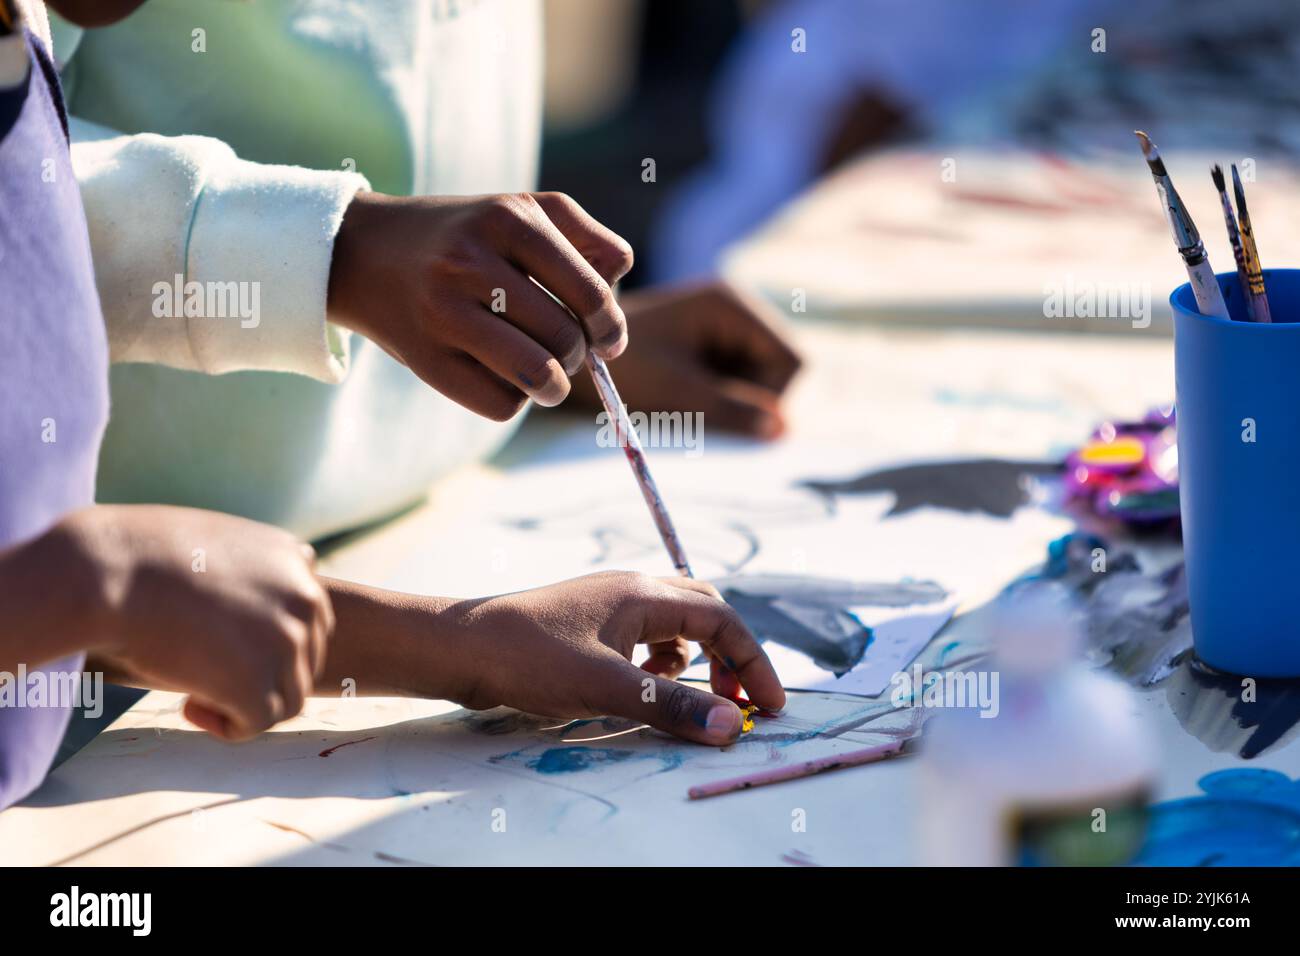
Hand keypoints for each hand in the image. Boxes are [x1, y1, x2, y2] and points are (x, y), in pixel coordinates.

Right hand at [61, 505, 333, 740]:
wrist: (109, 571)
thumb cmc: (144, 558)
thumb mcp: (218, 546)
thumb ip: (251, 578)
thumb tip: (250, 622)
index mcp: (296, 560)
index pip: (310, 619)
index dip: (271, 643)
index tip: (226, 646)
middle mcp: (304, 598)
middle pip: (304, 659)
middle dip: (262, 674)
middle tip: (209, 674)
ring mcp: (287, 642)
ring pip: (288, 695)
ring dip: (247, 702)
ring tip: (196, 692)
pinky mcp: (256, 684)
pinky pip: (259, 722)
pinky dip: (230, 726)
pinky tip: (190, 707)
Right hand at [328, 191, 633, 419]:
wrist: (363, 252)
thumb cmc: (465, 238)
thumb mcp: (520, 212)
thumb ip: (584, 238)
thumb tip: (616, 292)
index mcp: (508, 218)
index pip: (591, 290)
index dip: (610, 325)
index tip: (608, 340)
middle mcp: (473, 261)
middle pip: (566, 337)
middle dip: (579, 356)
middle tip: (568, 354)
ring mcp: (444, 311)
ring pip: (538, 375)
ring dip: (554, 387)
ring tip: (548, 378)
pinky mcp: (426, 359)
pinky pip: (501, 404)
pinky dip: (515, 400)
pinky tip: (502, 378)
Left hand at [432, 571, 784, 744]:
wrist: (459, 646)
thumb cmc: (530, 658)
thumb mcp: (607, 687)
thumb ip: (670, 706)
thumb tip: (730, 726)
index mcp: (643, 593)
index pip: (722, 618)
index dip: (751, 662)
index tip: (770, 705)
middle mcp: (631, 589)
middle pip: (704, 611)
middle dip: (729, 655)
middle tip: (736, 702)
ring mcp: (607, 604)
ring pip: (673, 624)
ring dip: (695, 658)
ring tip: (691, 699)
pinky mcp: (587, 624)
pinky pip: (644, 636)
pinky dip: (660, 661)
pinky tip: (644, 686)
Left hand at [568, 280, 801, 437]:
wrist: (571, 355)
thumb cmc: (621, 369)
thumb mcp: (679, 392)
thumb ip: (733, 409)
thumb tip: (783, 429)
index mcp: (730, 305)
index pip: (790, 359)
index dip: (773, 395)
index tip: (736, 417)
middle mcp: (733, 311)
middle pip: (777, 371)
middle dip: (750, 399)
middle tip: (704, 412)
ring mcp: (721, 330)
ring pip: (758, 382)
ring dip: (731, 402)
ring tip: (687, 404)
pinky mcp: (706, 349)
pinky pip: (735, 384)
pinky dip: (717, 400)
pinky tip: (684, 400)